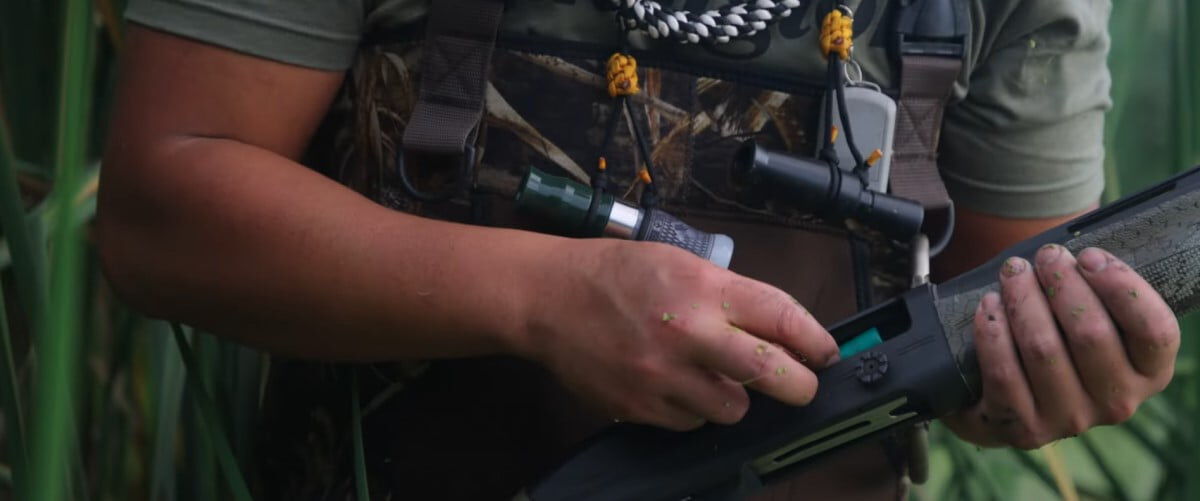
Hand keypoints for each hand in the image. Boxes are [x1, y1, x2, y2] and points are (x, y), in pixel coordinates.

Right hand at [522, 239, 839, 430]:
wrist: (547, 298)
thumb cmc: (614, 274)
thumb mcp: (679, 262)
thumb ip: (730, 295)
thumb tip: (782, 331)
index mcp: (702, 287)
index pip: (782, 316)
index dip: (816, 341)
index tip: (826, 353)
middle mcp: (687, 332)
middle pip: (770, 374)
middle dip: (799, 385)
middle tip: (801, 386)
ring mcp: (662, 375)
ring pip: (733, 408)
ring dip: (736, 398)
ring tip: (715, 377)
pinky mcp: (640, 406)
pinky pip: (691, 422)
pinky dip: (694, 409)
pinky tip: (675, 384)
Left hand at [945, 245, 1179, 447]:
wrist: (1006, 396)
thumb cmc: (1060, 336)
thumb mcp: (1094, 315)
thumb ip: (1099, 288)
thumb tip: (1075, 248)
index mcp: (1149, 372)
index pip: (1155, 330)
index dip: (1121, 286)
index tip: (1088, 255)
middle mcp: (1118, 403)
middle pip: (1091, 332)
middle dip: (1061, 282)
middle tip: (1044, 256)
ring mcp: (1069, 420)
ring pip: (1043, 348)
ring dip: (1023, 300)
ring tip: (1012, 273)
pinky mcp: (1023, 429)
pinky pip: (1004, 372)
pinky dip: (992, 333)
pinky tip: (987, 307)